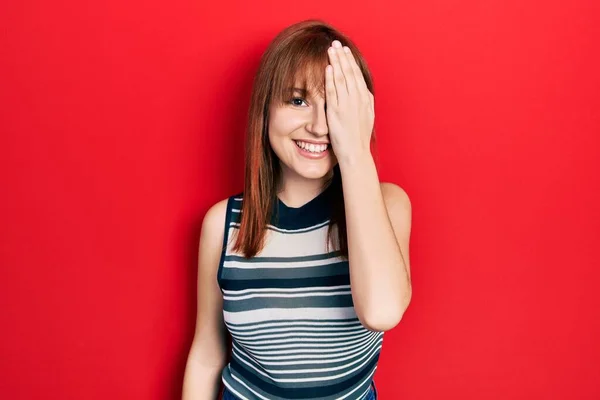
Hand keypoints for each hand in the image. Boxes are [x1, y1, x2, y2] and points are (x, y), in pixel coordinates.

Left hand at [325, 40, 374, 164]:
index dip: (350, 62)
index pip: (357, 75)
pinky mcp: (337, 112)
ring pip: (342, 78)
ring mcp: (348, 105)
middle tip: (337, 44)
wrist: (356, 153)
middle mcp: (358, 100)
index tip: (345, 51)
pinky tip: (328, 68)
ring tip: (331, 50)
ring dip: (336, 62)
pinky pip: (334, 92)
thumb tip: (362, 92)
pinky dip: (331, 79)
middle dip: (343, 57)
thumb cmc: (359, 138)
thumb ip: (364, 103)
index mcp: (366, 99)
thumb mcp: (366, 117)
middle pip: (350, 73)